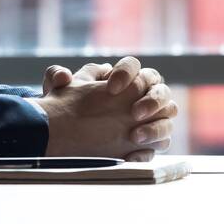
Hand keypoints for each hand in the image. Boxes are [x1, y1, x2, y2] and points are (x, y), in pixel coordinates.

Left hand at [34, 56, 178, 160]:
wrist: (70, 135)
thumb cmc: (69, 108)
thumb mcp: (57, 92)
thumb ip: (55, 77)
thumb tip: (64, 76)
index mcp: (127, 77)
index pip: (135, 67)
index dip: (127, 74)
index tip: (111, 88)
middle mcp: (145, 95)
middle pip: (162, 90)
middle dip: (152, 100)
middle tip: (134, 113)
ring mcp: (152, 118)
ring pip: (169, 116)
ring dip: (156, 126)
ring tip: (135, 137)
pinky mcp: (152, 141)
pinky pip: (161, 144)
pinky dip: (149, 150)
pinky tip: (132, 156)